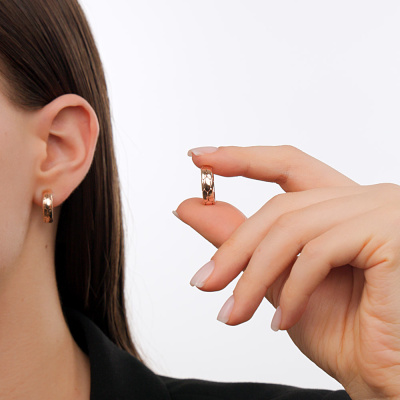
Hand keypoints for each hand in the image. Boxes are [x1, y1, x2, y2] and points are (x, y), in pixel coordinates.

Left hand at [174, 145, 399, 399]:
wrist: (386, 377)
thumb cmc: (341, 331)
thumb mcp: (276, 278)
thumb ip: (238, 238)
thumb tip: (189, 206)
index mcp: (340, 205)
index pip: (287, 165)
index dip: (242, 157)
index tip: (200, 157)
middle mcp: (362, 198)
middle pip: (281, 206)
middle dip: (235, 247)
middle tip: (204, 282)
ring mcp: (380, 209)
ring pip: (291, 228)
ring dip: (253, 276)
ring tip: (234, 314)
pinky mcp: (389, 232)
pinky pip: (317, 252)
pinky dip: (292, 290)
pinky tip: (283, 321)